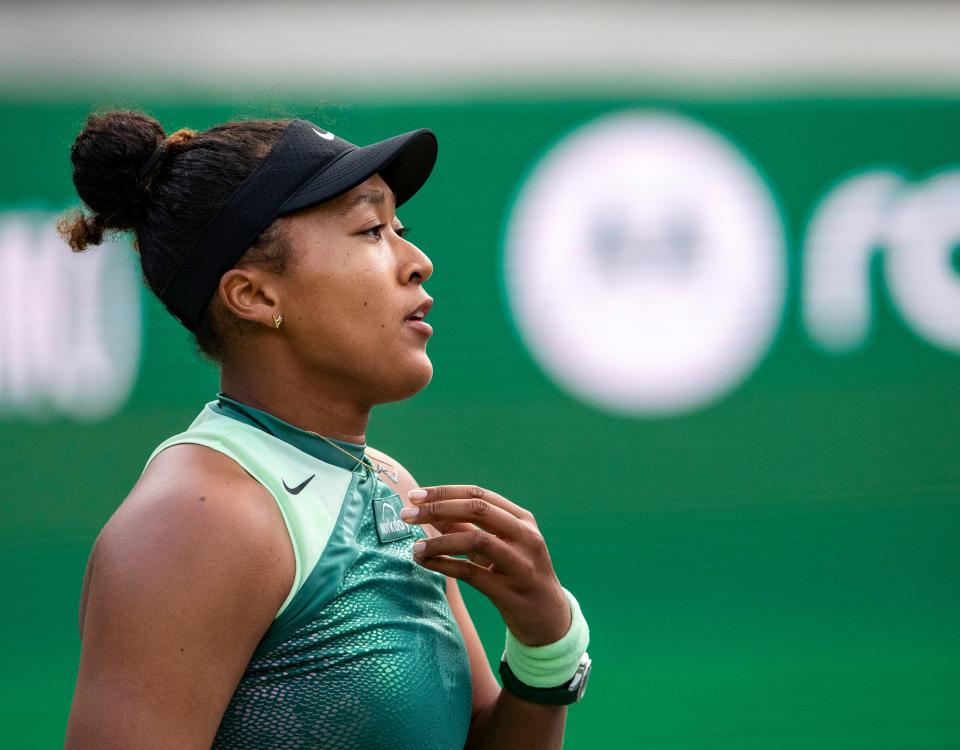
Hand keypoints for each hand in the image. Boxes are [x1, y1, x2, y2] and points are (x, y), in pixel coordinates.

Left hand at [401, 484, 569, 645]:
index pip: (478, 495)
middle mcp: (525, 536)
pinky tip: (425, 563)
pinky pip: (472, 574)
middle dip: (437, 509)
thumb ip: (468, 528)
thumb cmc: (517, 575)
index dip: (444, 492)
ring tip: (415, 547)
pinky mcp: (510, 591)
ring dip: (439, 541)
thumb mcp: (498, 547)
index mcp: (522, 520)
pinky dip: (445, 565)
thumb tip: (430, 513)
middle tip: (407, 515)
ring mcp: (521, 563)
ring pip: (476, 540)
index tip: (415, 496)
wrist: (548, 619)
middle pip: (477, 510)